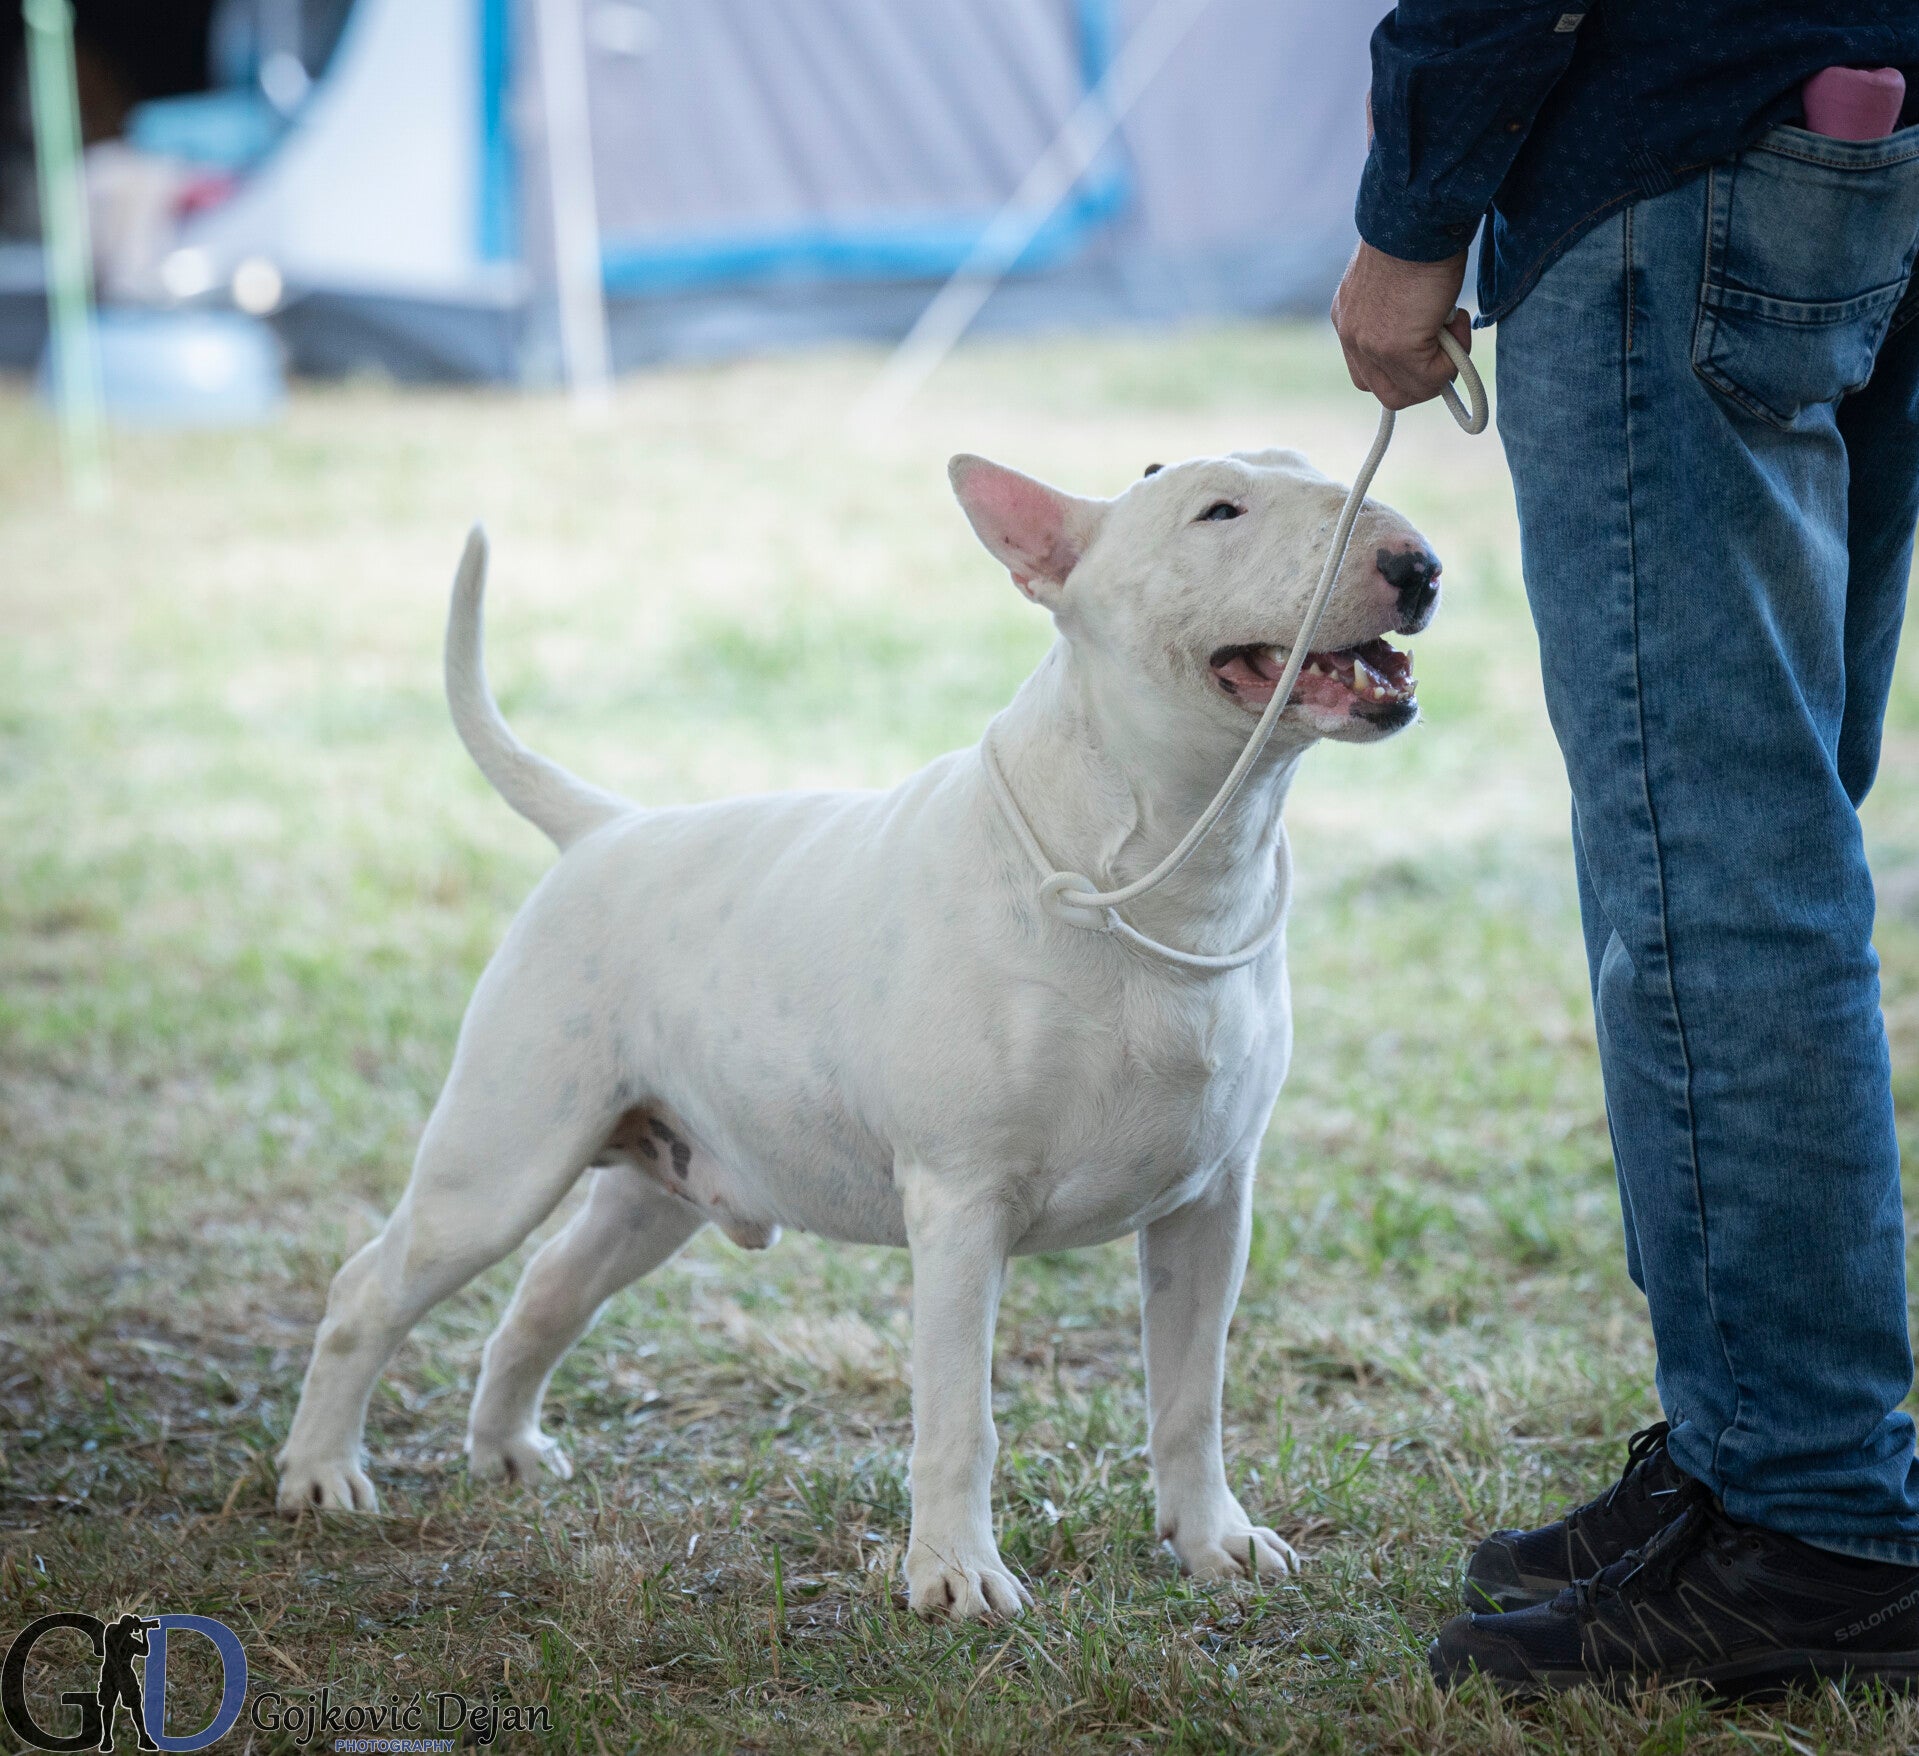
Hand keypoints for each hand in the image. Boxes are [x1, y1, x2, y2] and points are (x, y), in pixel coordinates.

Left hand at [1330, 242, 1471, 410]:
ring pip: (1404, 395)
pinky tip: (1458, 322)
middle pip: (1382, 391)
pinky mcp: (1396, 348)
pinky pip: (1430, 379)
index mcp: (1348, 318)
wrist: (1417, 216)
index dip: (1399, 369)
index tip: (1427, 346)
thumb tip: (1430, 329)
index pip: (1365, 370)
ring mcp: (1370, 346)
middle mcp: (1351, 335)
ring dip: (1437, 373)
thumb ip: (1400, 311)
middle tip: (1446, 347)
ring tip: (1453, 330)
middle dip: (1420, 380)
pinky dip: (1452, 361)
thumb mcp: (1398, 280)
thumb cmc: (1417, 234)